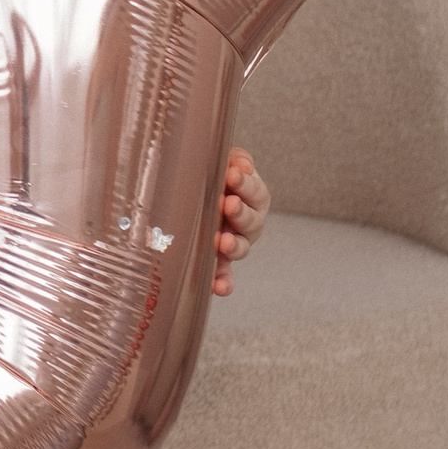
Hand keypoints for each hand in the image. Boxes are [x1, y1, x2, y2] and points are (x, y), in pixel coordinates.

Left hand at [212, 149, 270, 294]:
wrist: (193, 197)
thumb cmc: (213, 177)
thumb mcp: (224, 162)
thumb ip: (236, 160)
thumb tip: (240, 164)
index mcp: (252, 197)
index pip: (254, 191)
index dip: (246, 183)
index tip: (232, 174)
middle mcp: (247, 223)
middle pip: (251, 220)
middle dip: (241, 212)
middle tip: (229, 204)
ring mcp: (234, 243)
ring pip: (241, 247)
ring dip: (234, 245)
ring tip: (222, 241)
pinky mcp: (219, 262)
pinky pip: (225, 275)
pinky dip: (224, 282)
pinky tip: (218, 288)